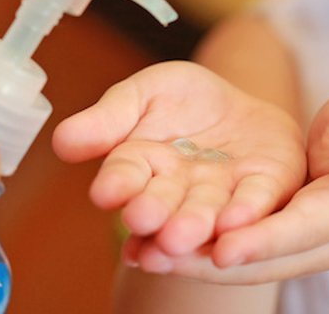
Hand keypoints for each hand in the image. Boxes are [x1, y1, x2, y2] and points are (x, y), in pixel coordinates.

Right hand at [52, 62, 304, 262]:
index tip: (105, 191)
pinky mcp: (267, 187)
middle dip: (154, 212)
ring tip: (180, 236)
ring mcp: (223, 194)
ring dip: (193, 226)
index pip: (126, 175)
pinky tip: (235, 222)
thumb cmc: (185, 102)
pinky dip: (245, 212)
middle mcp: (180, 191)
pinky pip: (256, 200)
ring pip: (206, 212)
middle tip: (144, 219)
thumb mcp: (147, 91)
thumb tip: (62, 141)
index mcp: (143, 166)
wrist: (244, 104)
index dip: (117, 183)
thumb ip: (111, 115)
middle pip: (164, 203)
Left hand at [129, 90, 328, 283]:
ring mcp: (293, 253)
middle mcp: (318, 246)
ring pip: (237, 266)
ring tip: (140, 256)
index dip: (262, 241)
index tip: (222, 249)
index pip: (302, 232)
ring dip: (189, 264)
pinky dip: (189, 256)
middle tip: (158, 255)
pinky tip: (144, 251)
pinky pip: (228, 255)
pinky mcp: (269, 249)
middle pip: (260, 262)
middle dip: (207, 262)